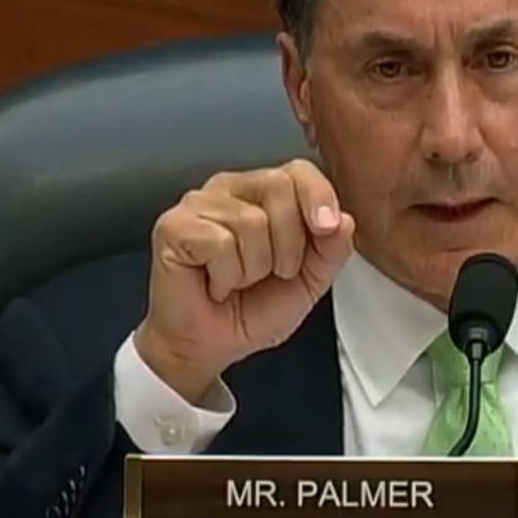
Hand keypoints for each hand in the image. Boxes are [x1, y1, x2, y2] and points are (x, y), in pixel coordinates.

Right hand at [135, 159, 354, 401]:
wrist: (209, 346)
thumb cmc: (253, 308)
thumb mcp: (310, 281)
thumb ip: (331, 250)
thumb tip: (343, 220)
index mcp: (265, 193)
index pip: (298, 170)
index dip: (318, 196)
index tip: (326, 227)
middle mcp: (231, 188)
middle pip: (278, 186)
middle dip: (288, 243)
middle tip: (272, 272)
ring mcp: (198, 203)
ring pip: (251, 220)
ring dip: (254, 267)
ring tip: (239, 280)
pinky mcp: (173, 226)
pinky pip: (219, 242)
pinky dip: (226, 275)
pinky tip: (216, 284)